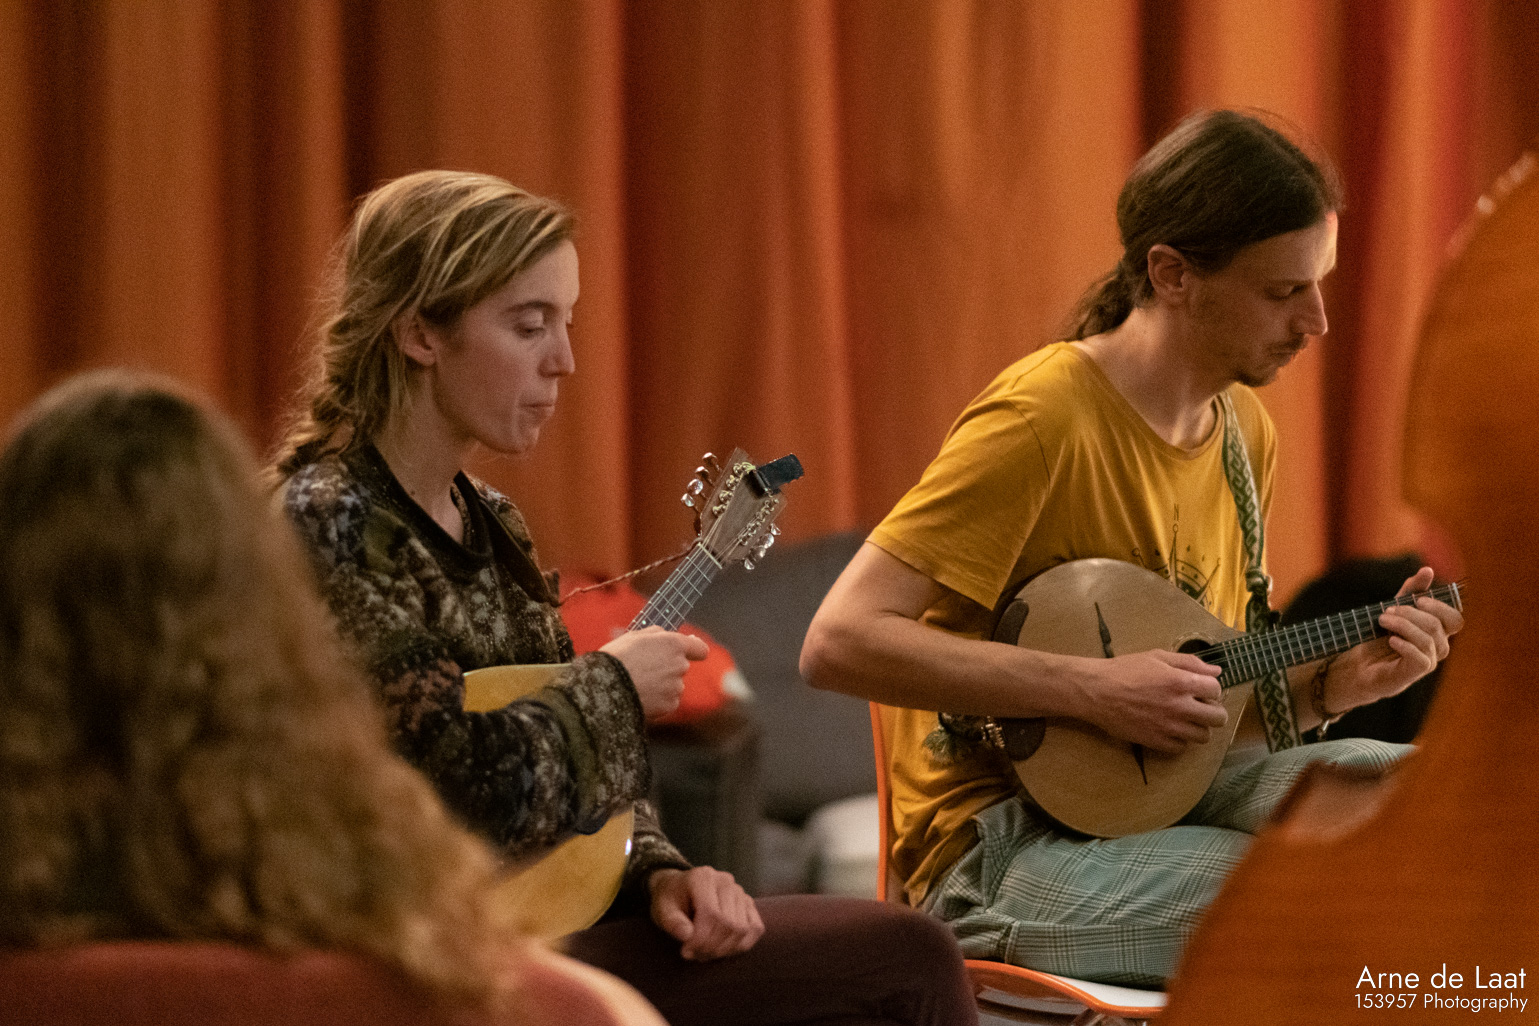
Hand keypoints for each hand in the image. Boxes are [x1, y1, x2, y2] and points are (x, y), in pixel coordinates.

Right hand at [600, 626, 708, 719]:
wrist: (605, 687)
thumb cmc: (617, 658)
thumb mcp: (635, 636)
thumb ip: (657, 634)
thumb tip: (667, 635)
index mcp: (674, 645)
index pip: (699, 648)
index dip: (695, 650)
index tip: (692, 651)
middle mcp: (680, 665)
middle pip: (680, 666)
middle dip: (667, 667)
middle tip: (643, 668)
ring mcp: (676, 687)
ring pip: (673, 685)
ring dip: (661, 685)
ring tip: (637, 684)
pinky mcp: (669, 705)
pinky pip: (668, 701)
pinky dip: (657, 700)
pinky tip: (640, 696)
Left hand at [647, 866, 763, 960]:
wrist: (680, 890)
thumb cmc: (670, 901)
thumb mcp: (661, 909)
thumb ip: (672, 922)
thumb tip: (687, 935)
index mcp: (703, 877)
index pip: (711, 913)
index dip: (700, 939)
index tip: (686, 952)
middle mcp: (725, 881)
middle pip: (729, 923)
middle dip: (711, 947)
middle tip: (695, 955)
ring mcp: (740, 891)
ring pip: (743, 929)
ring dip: (724, 949)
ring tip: (705, 953)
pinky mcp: (748, 903)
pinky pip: (756, 928)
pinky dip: (741, 945)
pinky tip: (723, 949)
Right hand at [1081, 650, 1226, 753]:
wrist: (1096, 691)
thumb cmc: (1125, 670)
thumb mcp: (1157, 657)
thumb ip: (1189, 662)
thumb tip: (1216, 671)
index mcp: (1181, 682)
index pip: (1216, 690)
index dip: (1211, 689)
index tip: (1201, 689)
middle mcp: (1180, 707)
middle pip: (1218, 718)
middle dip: (1213, 711)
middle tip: (1200, 707)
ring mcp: (1169, 727)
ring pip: (1203, 736)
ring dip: (1197, 727)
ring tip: (1184, 719)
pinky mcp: (1156, 741)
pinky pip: (1181, 748)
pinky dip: (1178, 740)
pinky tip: (1169, 729)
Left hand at [1325, 566, 1462, 712]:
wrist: (1359, 664)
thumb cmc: (1380, 637)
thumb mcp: (1394, 609)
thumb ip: (1411, 592)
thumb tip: (1428, 570)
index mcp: (1438, 632)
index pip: (1456, 619)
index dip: (1441, 607)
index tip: (1418, 599)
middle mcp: (1437, 648)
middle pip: (1438, 626)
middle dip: (1412, 613)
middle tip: (1388, 609)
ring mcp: (1427, 662)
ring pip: (1428, 640)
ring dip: (1402, 625)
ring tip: (1382, 620)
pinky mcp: (1413, 674)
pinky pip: (1420, 658)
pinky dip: (1404, 645)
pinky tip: (1390, 640)